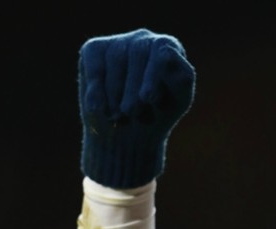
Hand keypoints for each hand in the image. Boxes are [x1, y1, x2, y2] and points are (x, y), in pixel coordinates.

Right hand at [78, 28, 195, 187]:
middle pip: (138, 51)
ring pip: (114, 58)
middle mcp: (144, 41)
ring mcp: (118, 44)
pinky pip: (95, 64)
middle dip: (133, 86)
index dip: (152, 75)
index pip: (162, 50)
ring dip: (115, 92)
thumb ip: (180, 79)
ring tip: (121, 116)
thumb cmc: (155, 120)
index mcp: (169, 52)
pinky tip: (102, 109)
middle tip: (131, 113)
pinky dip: (97, 89)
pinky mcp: (94, 51)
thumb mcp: (175, 103)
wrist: (125, 139)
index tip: (146, 101)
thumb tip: (174, 60)